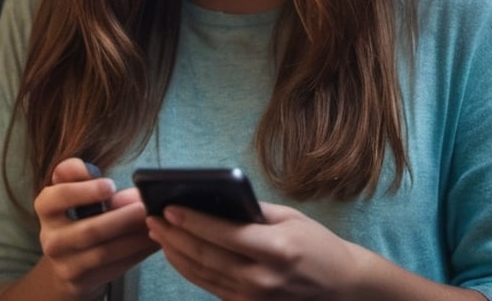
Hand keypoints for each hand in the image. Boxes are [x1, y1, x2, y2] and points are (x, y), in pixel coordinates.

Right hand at [31, 157, 159, 299]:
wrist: (67, 262)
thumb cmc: (79, 215)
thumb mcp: (78, 191)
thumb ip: (96, 181)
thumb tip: (133, 194)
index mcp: (46, 207)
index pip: (57, 196)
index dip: (83, 191)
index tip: (111, 185)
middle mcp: (50, 237)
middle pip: (90, 230)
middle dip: (122, 219)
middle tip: (145, 208)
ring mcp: (64, 263)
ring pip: (105, 252)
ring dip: (135, 239)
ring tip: (155, 224)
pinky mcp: (80, 281)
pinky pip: (114, 267)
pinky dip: (137, 253)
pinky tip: (152, 241)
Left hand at [146, 202, 363, 299]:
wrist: (339, 287)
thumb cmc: (317, 245)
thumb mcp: (291, 218)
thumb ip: (254, 211)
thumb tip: (215, 199)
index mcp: (277, 249)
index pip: (224, 234)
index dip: (192, 221)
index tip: (168, 208)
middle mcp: (263, 278)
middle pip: (206, 256)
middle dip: (174, 236)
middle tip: (152, 218)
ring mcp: (254, 298)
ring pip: (203, 275)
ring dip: (175, 253)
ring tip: (157, 234)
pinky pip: (210, 287)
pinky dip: (189, 270)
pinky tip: (177, 254)